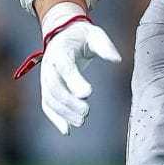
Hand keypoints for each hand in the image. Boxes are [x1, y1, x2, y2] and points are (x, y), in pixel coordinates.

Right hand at [35, 11, 120, 134]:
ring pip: (50, 98)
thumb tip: (117, 60)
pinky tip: (67, 130)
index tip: (88, 93)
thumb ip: (105, 46)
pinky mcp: (47, 88)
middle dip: (69, 102)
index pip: (65, 68)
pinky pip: (47, 105)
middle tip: (86, 112)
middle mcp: (49, 66)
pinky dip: (55, 118)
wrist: (61, 34)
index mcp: (60, 51)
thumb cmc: (81, 36)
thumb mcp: (94, 34)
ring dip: (63, 113)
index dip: (74, 81)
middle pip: (54, 87)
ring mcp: (46, 78)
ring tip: (81, 121)